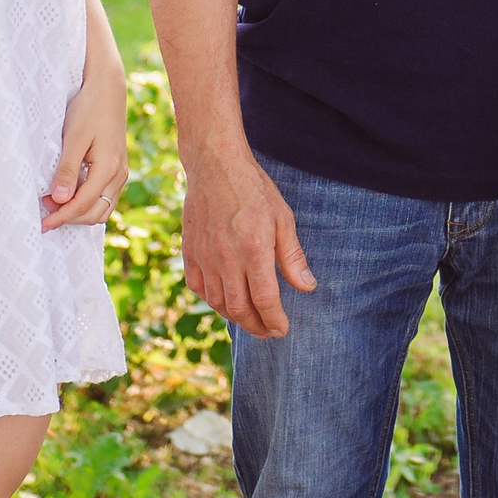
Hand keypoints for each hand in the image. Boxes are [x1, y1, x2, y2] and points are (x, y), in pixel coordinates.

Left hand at [42, 53, 129, 230]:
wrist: (107, 89)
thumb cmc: (88, 109)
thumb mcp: (73, 138)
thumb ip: (67, 170)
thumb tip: (58, 200)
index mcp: (109, 168)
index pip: (83, 204)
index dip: (61, 217)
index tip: (42, 224)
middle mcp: (119, 175)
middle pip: (95, 213)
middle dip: (70, 217)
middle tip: (44, 210)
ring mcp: (121, 173)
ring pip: (102, 209)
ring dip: (79, 212)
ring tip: (54, 204)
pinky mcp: (118, 169)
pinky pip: (104, 197)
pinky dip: (87, 203)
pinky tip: (69, 194)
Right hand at [181, 148, 314, 336]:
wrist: (215, 166)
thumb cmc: (254, 189)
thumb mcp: (282, 218)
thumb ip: (292, 256)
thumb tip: (307, 287)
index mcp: (254, 249)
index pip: (265, 299)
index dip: (274, 320)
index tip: (282, 330)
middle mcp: (227, 258)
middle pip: (239, 308)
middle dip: (256, 326)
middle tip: (268, 331)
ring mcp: (205, 256)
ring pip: (217, 302)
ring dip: (235, 317)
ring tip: (250, 319)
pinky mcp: (190, 252)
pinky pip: (198, 287)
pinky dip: (212, 300)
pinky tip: (224, 300)